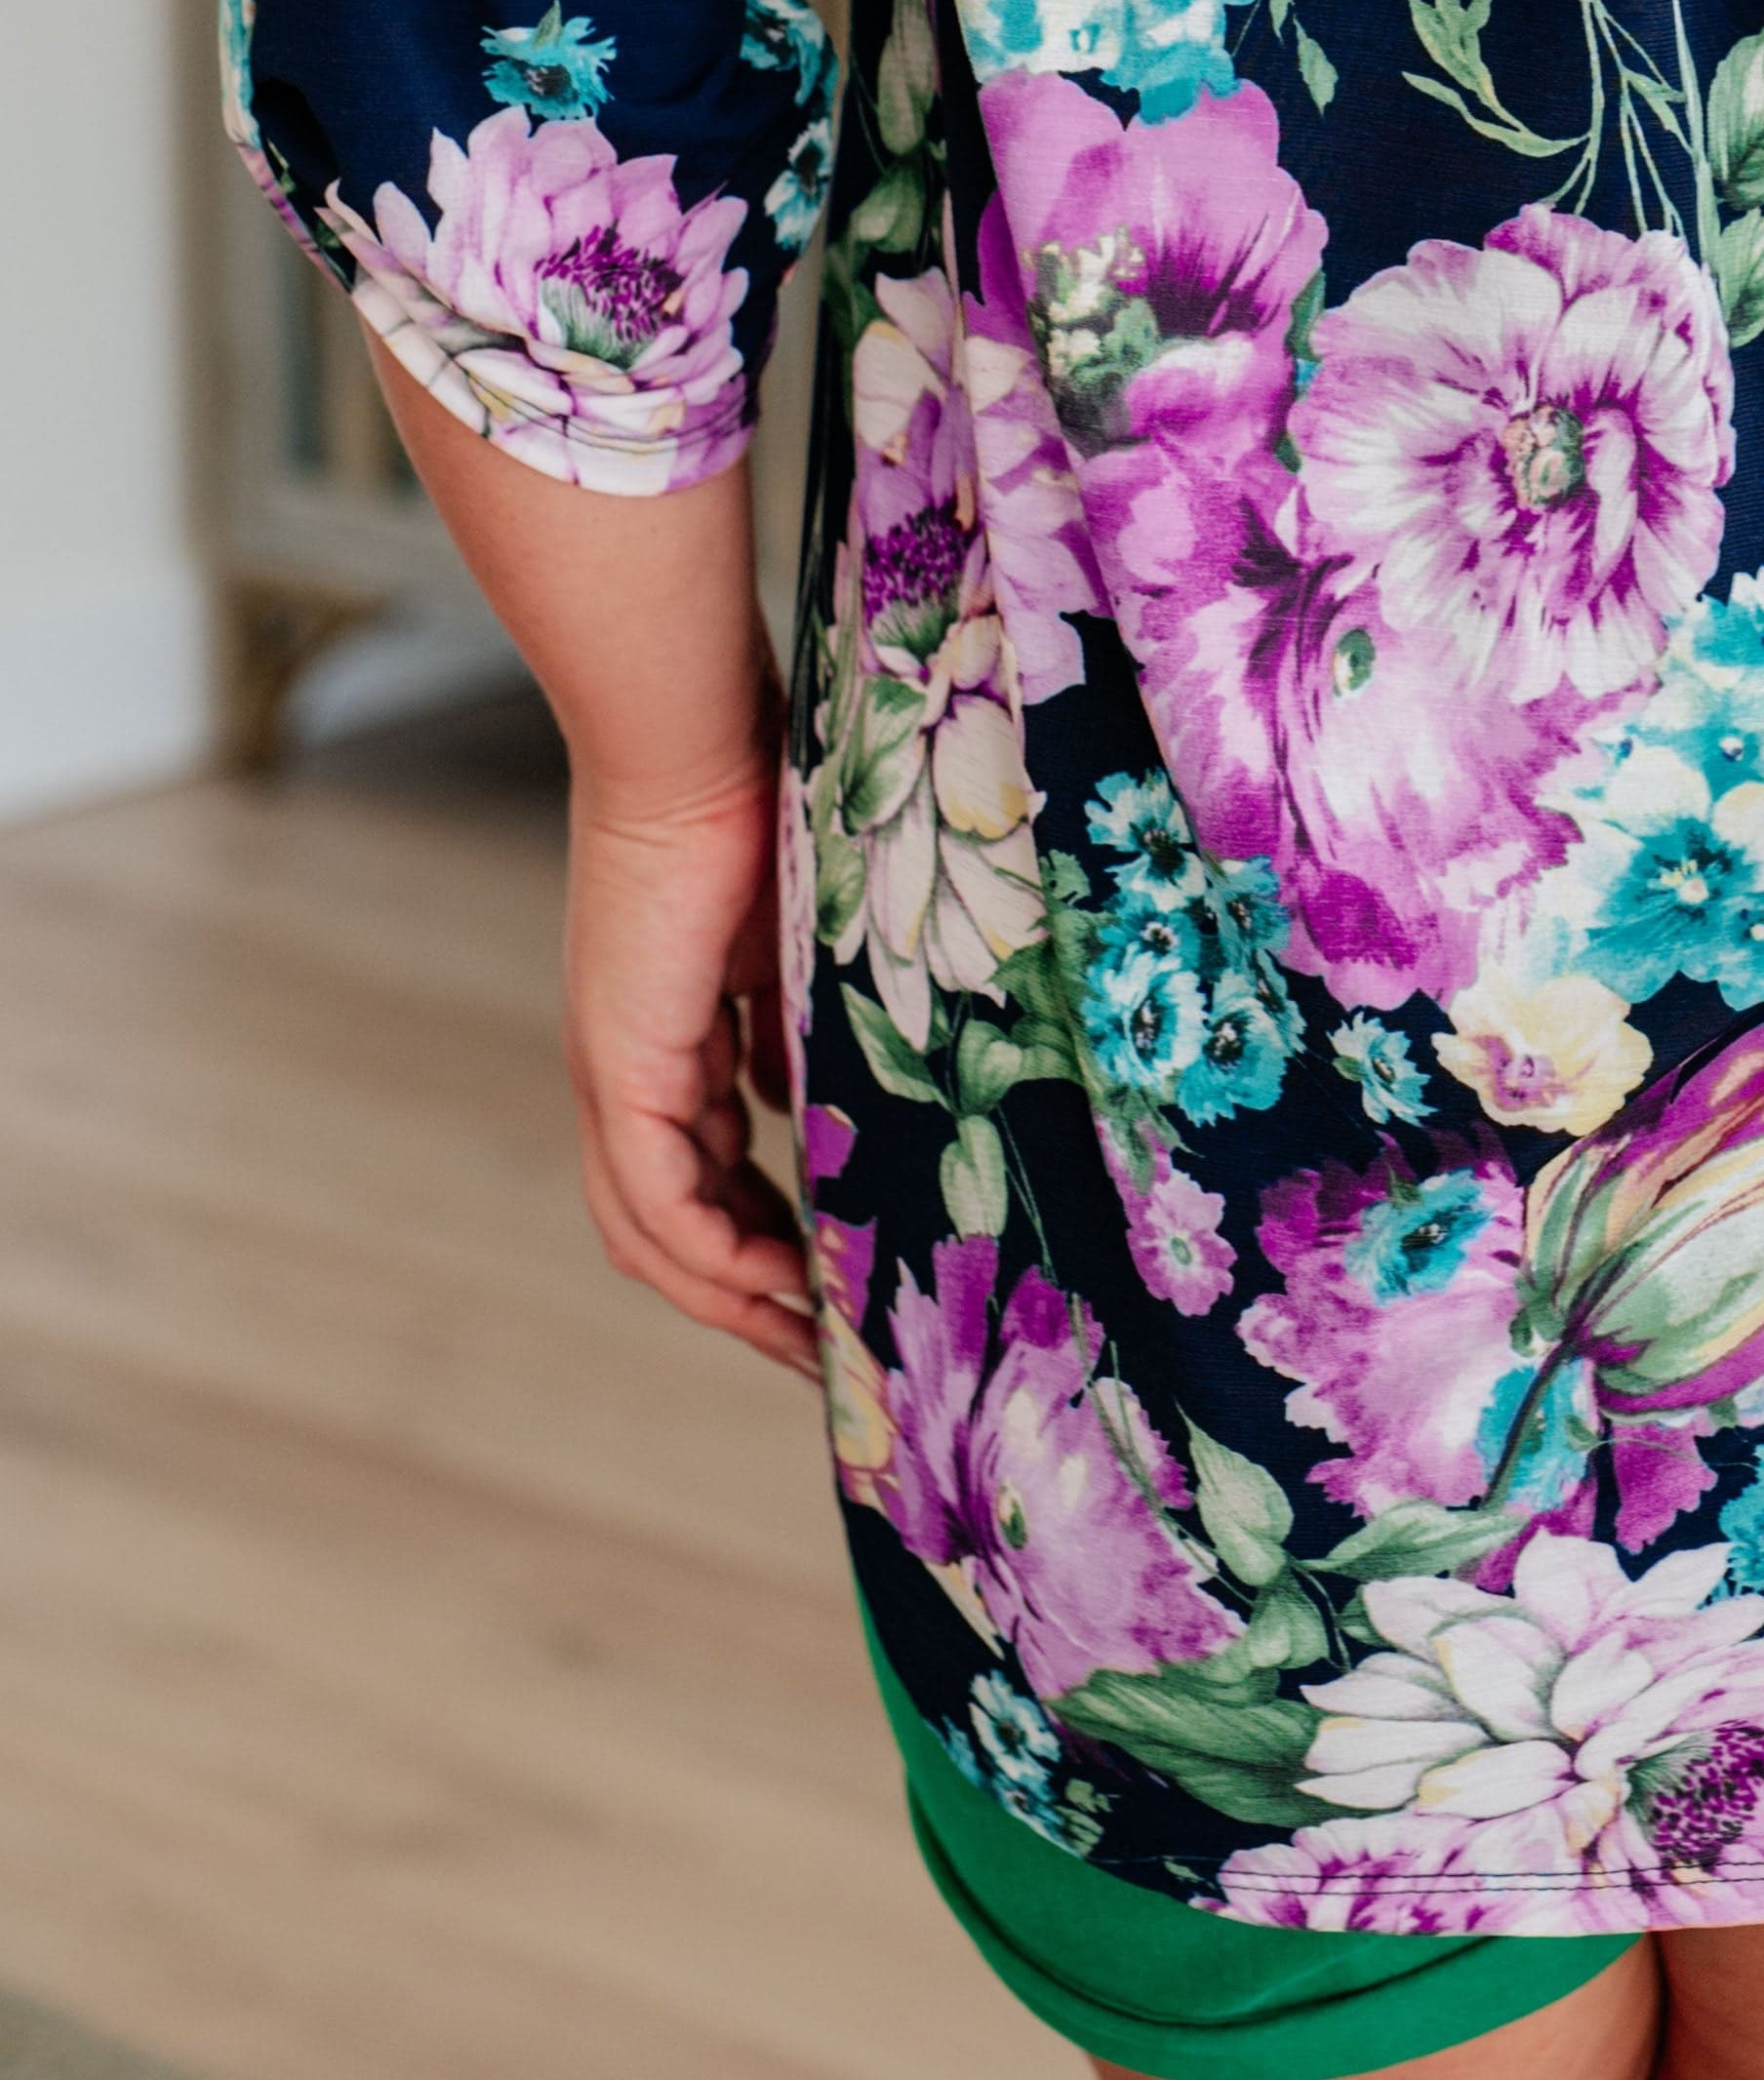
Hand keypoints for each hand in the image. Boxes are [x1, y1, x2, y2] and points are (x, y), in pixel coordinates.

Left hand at [562, 753, 817, 1377]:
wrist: (694, 735)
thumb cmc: (757, 794)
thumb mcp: (797, 933)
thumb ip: (802, 1016)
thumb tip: (822, 1096)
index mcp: (666, 1030)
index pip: (703, 1164)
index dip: (764, 1228)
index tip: (832, 1273)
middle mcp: (625, 1066)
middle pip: (668, 1222)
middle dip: (747, 1291)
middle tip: (823, 1344)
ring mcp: (614, 1069)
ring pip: (654, 1229)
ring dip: (731, 1295)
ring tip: (811, 1337)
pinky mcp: (620, 1063)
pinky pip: (657, 1199)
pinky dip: (714, 1253)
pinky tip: (781, 1279)